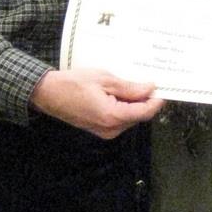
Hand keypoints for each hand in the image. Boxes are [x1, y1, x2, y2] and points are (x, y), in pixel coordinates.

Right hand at [30, 67, 163, 139]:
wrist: (48, 93)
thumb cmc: (73, 84)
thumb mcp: (104, 79)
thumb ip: (129, 87)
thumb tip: (150, 89)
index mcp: (113, 116)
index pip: (145, 112)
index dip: (156, 101)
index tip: (163, 88)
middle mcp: (111, 129)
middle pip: (138, 116)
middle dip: (145, 100)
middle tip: (147, 82)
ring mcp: (105, 131)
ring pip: (129, 118)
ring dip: (133, 103)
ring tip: (130, 84)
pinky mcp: (99, 129)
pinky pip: (118, 119)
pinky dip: (123, 107)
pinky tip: (119, 93)